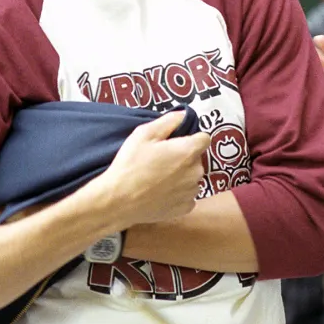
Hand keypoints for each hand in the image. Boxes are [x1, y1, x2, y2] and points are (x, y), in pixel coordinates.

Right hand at [84, 110, 210, 229]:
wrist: (119, 201)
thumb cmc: (131, 164)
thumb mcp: (144, 134)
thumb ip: (168, 121)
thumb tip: (183, 115)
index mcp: (189, 151)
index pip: (204, 138)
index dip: (191, 139)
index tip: (176, 143)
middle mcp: (196, 171)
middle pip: (197, 159)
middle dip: (184, 158)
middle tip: (162, 161)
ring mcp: (192, 191)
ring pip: (192, 178)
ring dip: (183, 177)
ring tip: (160, 179)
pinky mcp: (186, 208)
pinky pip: (188, 196)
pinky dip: (179, 194)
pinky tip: (162, 193)